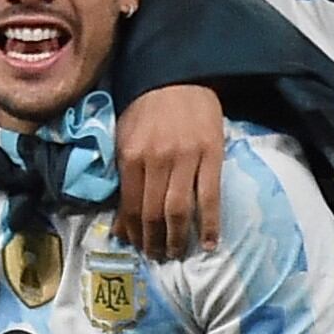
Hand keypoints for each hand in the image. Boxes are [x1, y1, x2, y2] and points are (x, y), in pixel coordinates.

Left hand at [114, 82, 224, 260]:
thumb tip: (121, 217)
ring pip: (179, 209)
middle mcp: (156, 160)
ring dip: (176, 237)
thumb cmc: (147, 107)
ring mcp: (185, 159)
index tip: (135, 246)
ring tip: (176, 253)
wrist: (178, 76)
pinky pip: (210, 197)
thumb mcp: (124, 136)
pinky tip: (209, 242)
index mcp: (130, 156)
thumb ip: (123, 174)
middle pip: (153, 212)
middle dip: (153, 240)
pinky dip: (210, 223)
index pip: (130, 204)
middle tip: (155, 256)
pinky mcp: (212, 156)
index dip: (132, 230)